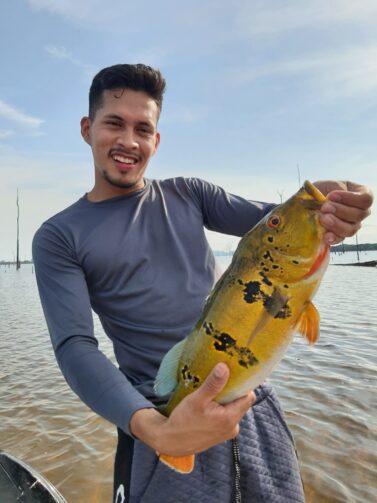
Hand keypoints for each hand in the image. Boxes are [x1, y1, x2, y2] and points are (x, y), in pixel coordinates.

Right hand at [130, 363, 255, 456]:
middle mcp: (233, 427)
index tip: (235, 373)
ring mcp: (227, 432)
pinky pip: (226, 416)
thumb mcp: (197, 399)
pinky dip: (220, 408)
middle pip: (241, 403)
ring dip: (225, 400)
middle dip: (232, 391)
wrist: (171, 441)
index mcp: (230, 418)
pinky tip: (208, 404)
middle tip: (220, 379)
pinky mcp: (220, 434)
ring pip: (233, 409)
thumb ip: (213, 384)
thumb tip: (225, 367)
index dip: (243, 384)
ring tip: (212, 391)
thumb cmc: (183, 421)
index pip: (248, 397)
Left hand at [313, 180, 372, 244]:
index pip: (366, 199)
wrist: (306, 203)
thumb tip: (336, 196)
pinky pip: (340, 239)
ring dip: (336, 224)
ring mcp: (351, 225)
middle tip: (324, 207)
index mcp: (360, 194)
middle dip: (340, 210)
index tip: (331, 196)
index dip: (351, 198)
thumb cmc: (320, 191)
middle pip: (359, 215)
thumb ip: (335, 188)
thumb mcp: (328, 184)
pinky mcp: (339, 236)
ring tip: (322, 218)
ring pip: (351, 229)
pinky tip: (325, 235)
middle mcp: (360, 212)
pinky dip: (333, 238)